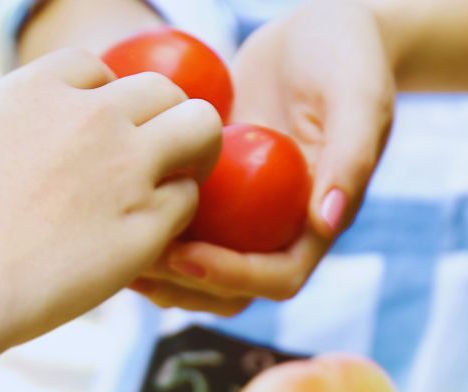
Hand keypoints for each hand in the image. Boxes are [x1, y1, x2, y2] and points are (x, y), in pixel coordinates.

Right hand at [0, 49, 221, 349]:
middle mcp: (91, 115)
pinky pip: (187, 201)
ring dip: (193, 156)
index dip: (105, 103)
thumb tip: (8, 155)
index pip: (98, 69)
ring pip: (200, 128)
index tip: (96, 136)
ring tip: (174, 188)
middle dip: (163, 121)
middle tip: (154, 161)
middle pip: (162, 90)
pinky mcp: (147, 221)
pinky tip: (148, 241)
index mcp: (39, 89)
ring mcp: (126, 165)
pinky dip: (174, 218)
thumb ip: (5, 139)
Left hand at [131, 0, 394, 315]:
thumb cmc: (347, 55)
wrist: (321, 26)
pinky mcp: (215, 185)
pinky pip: (178, 221)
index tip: (186, 256)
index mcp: (317, 220)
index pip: (279, 278)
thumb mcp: (357, 96)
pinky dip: (146, 223)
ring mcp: (243, 210)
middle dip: (184, 286)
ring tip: (113, 249)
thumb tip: (325, 221)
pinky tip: (110, 207)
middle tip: (137, 262)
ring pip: (198, 265)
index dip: (232, 278)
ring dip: (159, 270)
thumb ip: (352, 155)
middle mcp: (278, 225)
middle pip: (231, 289)